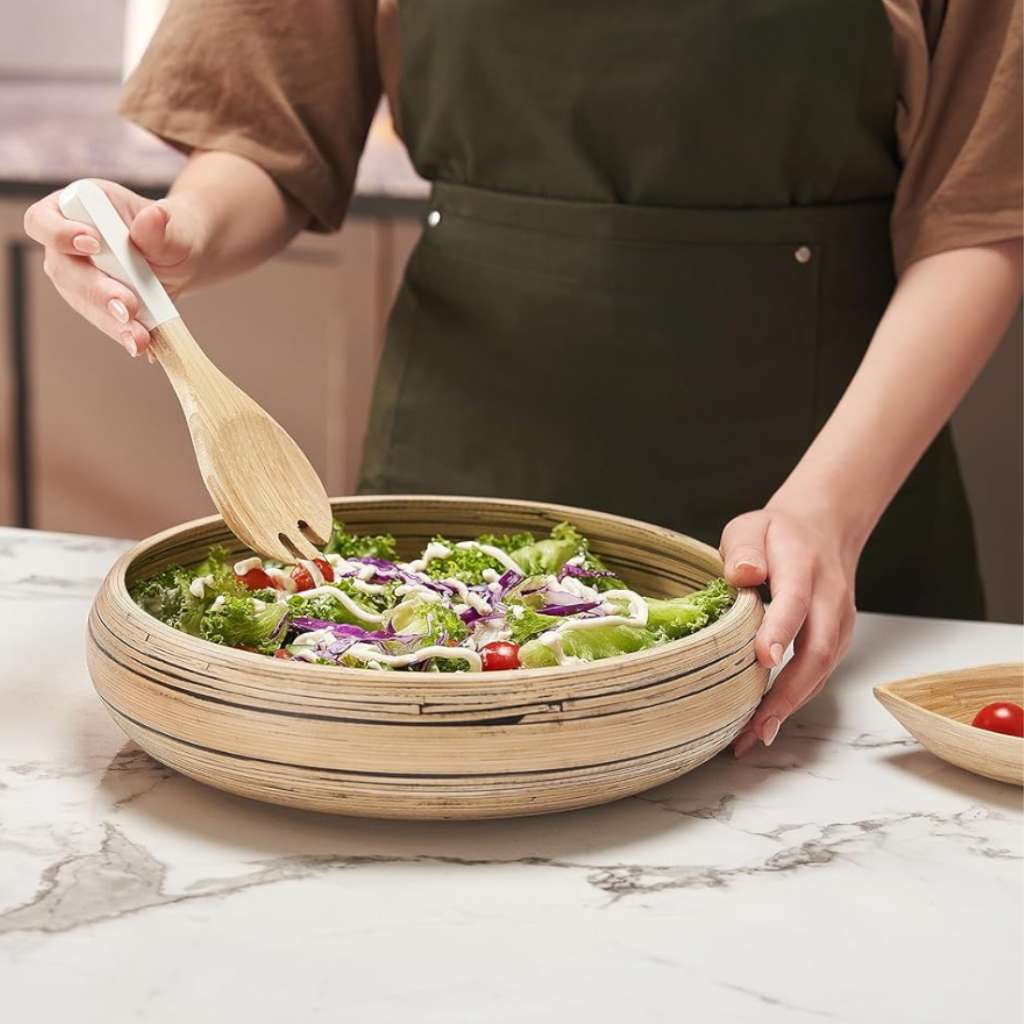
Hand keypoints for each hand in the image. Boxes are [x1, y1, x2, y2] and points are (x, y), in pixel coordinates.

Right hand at [23, 179, 204, 358]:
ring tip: (139, 338)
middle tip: (127, 308)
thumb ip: (162, 227)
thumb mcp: (176, 226)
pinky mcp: (96, 304)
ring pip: (82, 302)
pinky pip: (104, 321)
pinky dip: (123, 333)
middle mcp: (69, 243)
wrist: (184, 258)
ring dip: (109, 322)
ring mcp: (79, 276)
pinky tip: (142, 344)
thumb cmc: (174, 231)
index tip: (92, 243)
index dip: (59, 233)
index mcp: (79, 207)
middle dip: (95, 292)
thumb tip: (153, 217)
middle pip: (63, 270)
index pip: (44, 220)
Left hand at [719, 496, 859, 756]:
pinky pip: (820, 674)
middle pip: (818, 650)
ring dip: (790, 706)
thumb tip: (742, 573)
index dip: (781, 630)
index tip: (762, 659)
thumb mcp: (750, 527)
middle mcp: (828, 598)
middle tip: (753, 726)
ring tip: (753, 736)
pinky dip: (796, 701)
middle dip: (787, 693)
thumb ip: (743, 548)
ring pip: (822, 670)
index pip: (795, 601)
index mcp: (803, 566)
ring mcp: (839, 621)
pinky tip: (767, 722)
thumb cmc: (776, 534)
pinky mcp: (838, 638)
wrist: (824, 528)